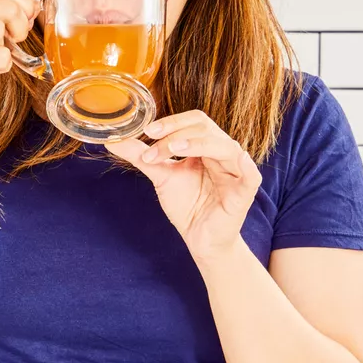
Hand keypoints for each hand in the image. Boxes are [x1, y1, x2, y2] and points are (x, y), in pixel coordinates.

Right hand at [0, 0, 37, 120]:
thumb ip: (6, 18)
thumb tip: (34, 0)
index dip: (24, 6)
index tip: (23, 25)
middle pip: (9, 7)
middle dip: (20, 28)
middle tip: (11, 44)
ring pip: (1, 30)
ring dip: (5, 50)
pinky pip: (1, 56)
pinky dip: (1, 67)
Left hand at [106, 111, 262, 264]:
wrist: (199, 240)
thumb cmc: (187, 206)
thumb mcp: (160, 176)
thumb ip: (140, 156)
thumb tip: (113, 140)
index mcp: (205, 146)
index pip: (193, 122)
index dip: (172, 122)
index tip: (147, 131)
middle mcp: (222, 152)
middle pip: (205, 127)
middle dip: (176, 132)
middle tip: (152, 140)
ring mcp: (236, 169)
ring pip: (223, 144)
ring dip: (194, 144)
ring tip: (171, 151)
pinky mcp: (246, 190)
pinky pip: (250, 173)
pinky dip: (243, 164)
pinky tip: (233, 158)